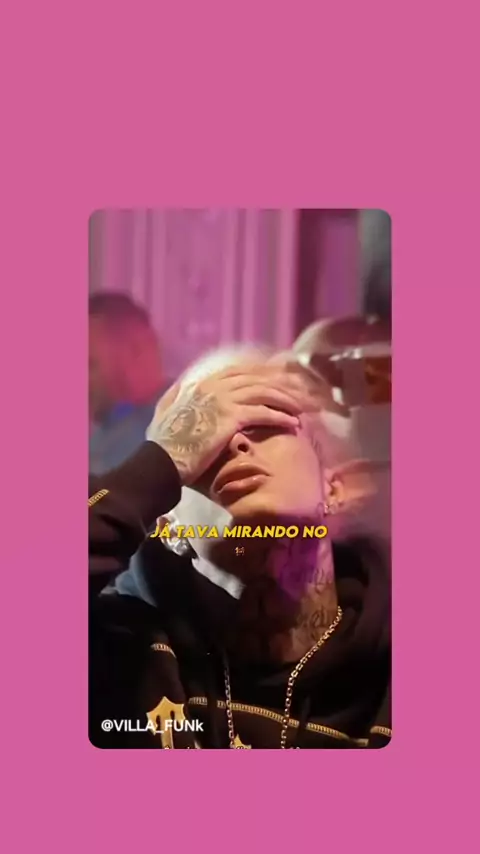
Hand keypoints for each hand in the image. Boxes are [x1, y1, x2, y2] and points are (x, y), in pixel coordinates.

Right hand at [147, 365, 315, 484]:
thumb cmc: (164, 440)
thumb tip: (182, 385)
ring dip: (286, 400)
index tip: (281, 379)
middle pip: (257, 379)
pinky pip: (262, 413)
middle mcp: (216, 386)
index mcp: (203, 382)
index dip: (264, 373)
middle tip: (301, 393)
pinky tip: (292, 422)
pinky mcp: (230, 418)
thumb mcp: (166, 409)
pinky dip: (280, 417)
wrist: (163, 459)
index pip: (241, 370)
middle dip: (282, 385)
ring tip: (302, 408)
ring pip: (263, 393)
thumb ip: (177, 394)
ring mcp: (223, 400)